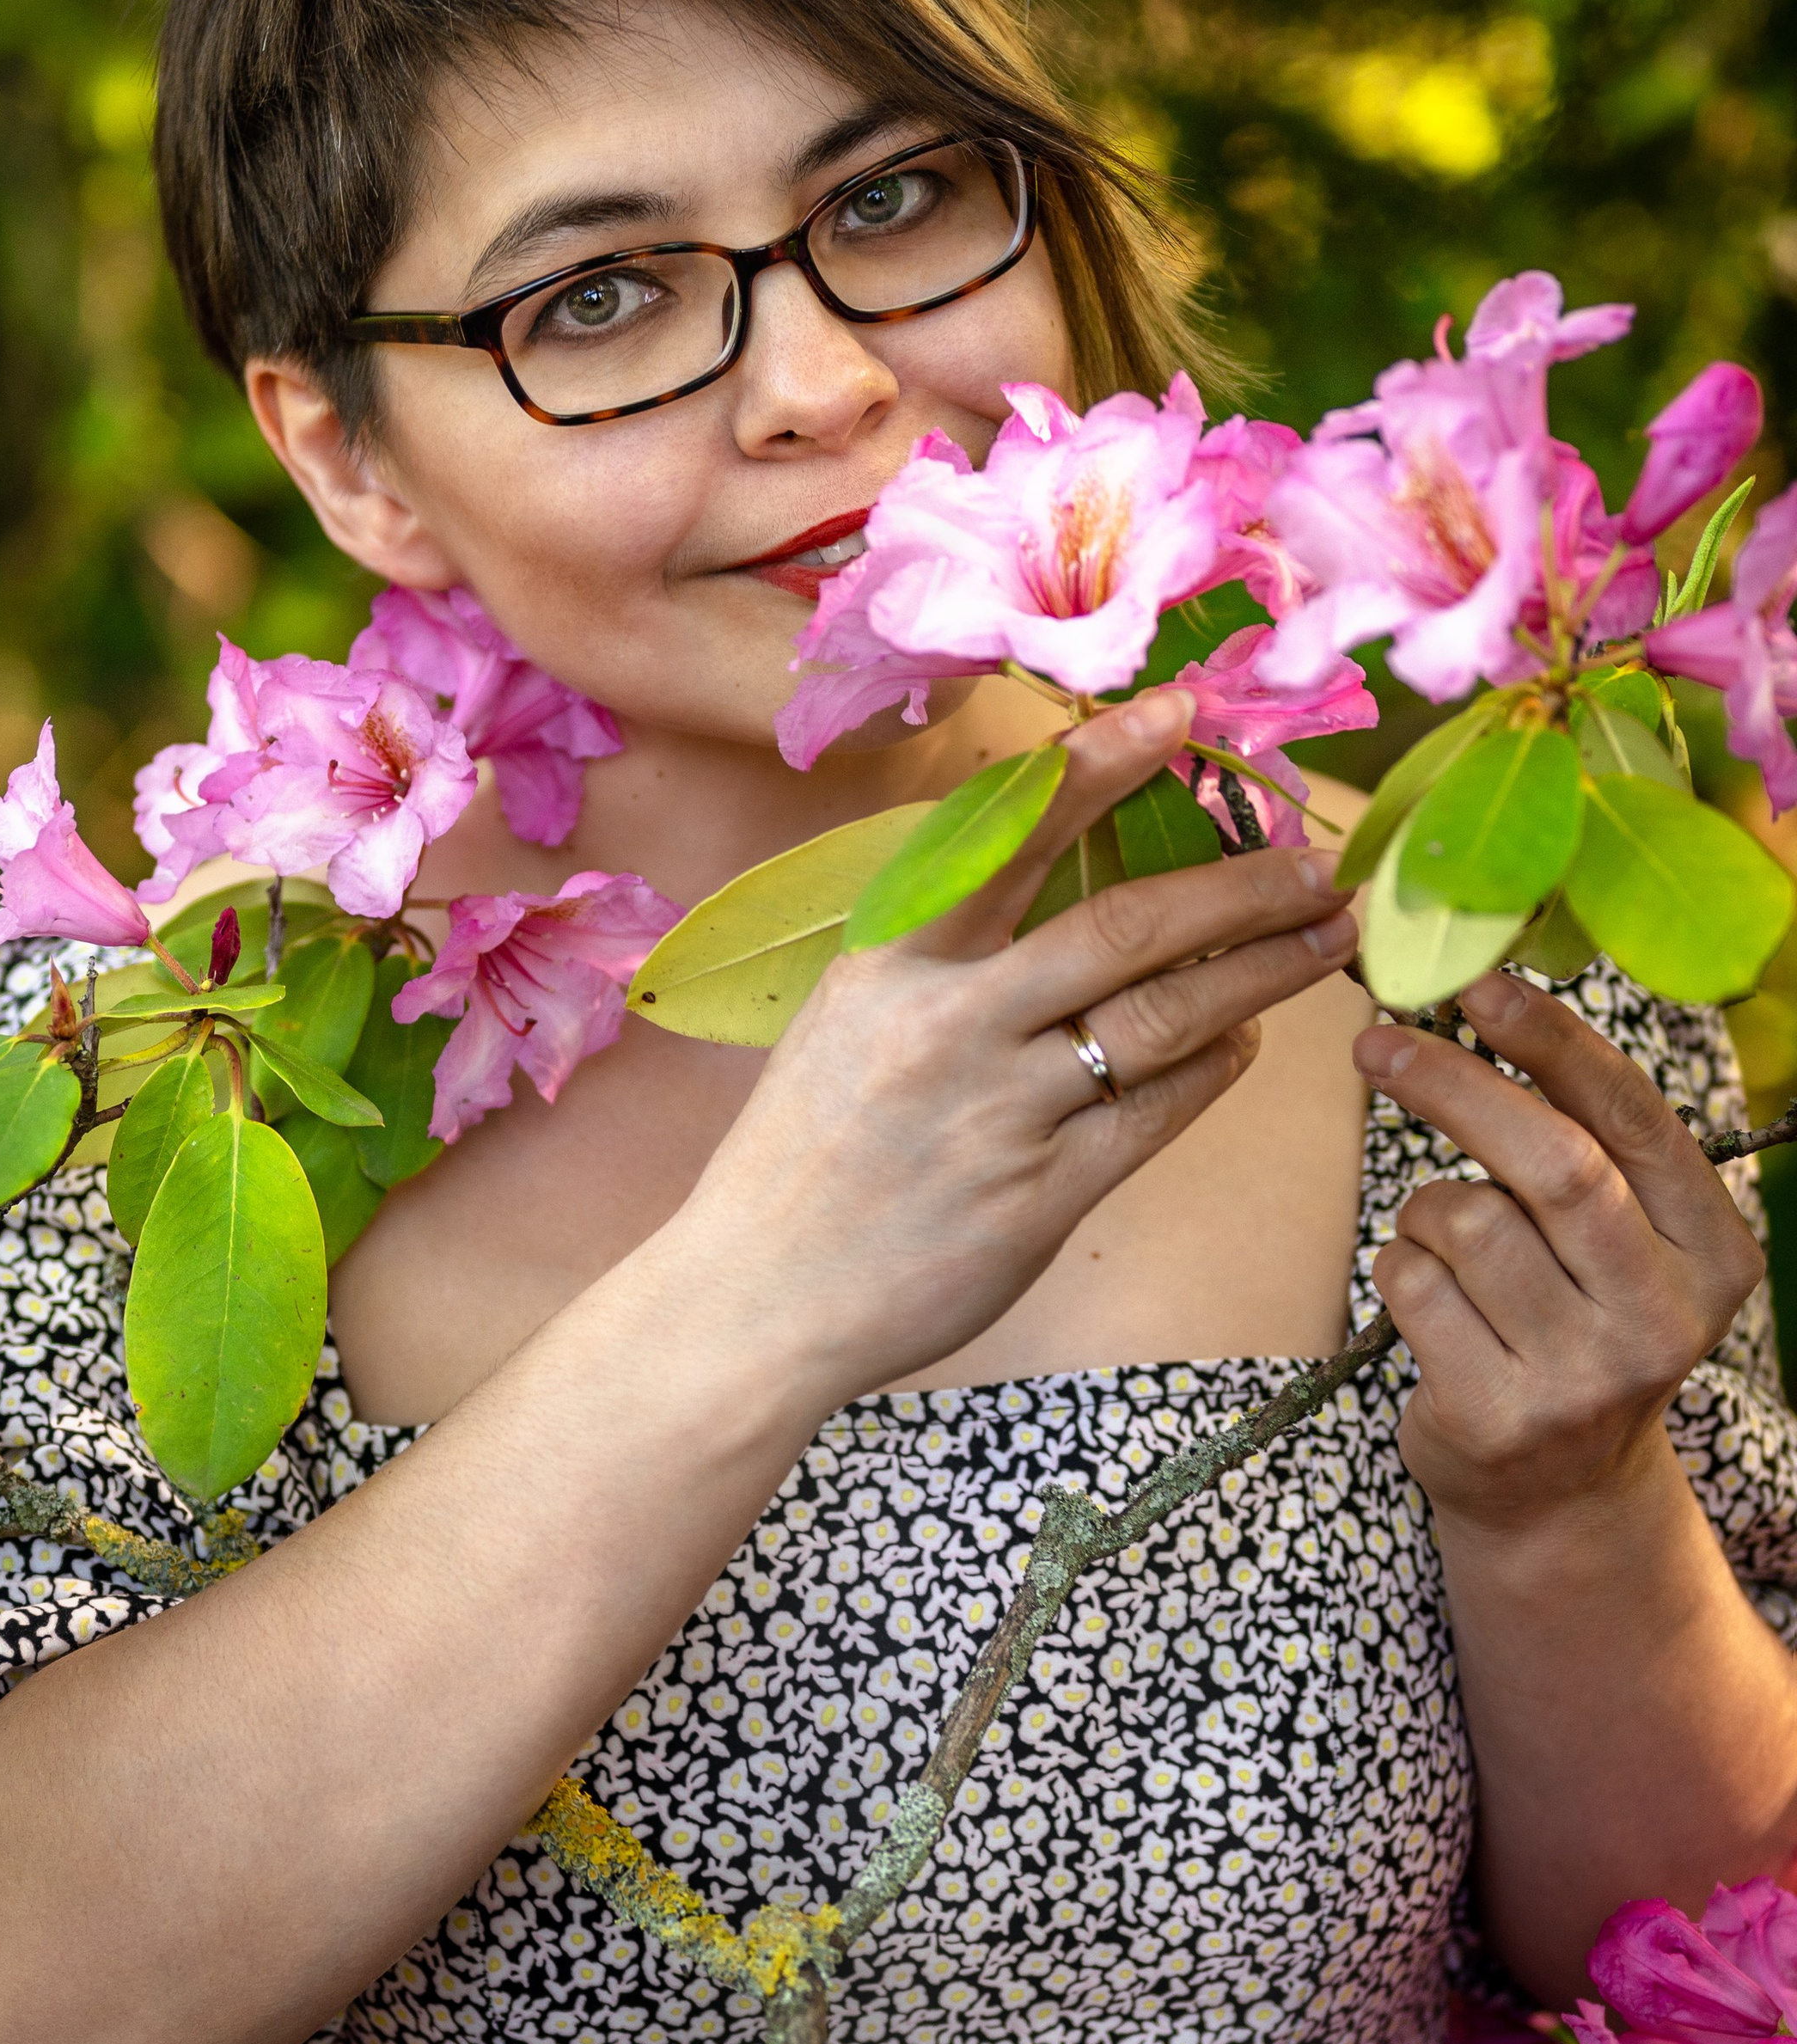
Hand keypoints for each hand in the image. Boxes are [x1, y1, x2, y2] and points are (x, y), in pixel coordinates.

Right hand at [665, 689, 1358, 1406]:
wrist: (755, 1298)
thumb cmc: (801, 1157)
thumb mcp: (844, 1023)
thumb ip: (939, 958)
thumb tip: (1058, 887)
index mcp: (888, 964)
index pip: (1009, 838)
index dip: (1100, 767)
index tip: (1177, 710)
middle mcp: (946, 1026)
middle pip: (1124, 929)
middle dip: (1239, 887)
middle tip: (1317, 862)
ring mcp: (997, 1114)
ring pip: (1164, 1021)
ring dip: (1262, 973)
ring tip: (1323, 939)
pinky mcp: (1037, 1198)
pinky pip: (1155, 1116)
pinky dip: (1212, 1069)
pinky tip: (1243, 1042)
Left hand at [1355, 970, 1765, 1535]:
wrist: (1555, 1491)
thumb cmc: (1566, 1324)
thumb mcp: (1614, 1245)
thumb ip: (1582, 1150)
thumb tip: (1484, 1002)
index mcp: (1710, 1251)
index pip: (1631, 1119)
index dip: (1550, 1041)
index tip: (1476, 985)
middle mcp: (1661, 1314)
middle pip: (1548, 1162)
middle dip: (1454, 1086)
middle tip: (1378, 1043)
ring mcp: (1583, 1373)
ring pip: (1464, 1219)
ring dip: (1423, 1207)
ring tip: (1441, 1244)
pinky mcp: (1498, 1412)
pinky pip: (1411, 1283)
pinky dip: (1397, 1266)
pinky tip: (1427, 1301)